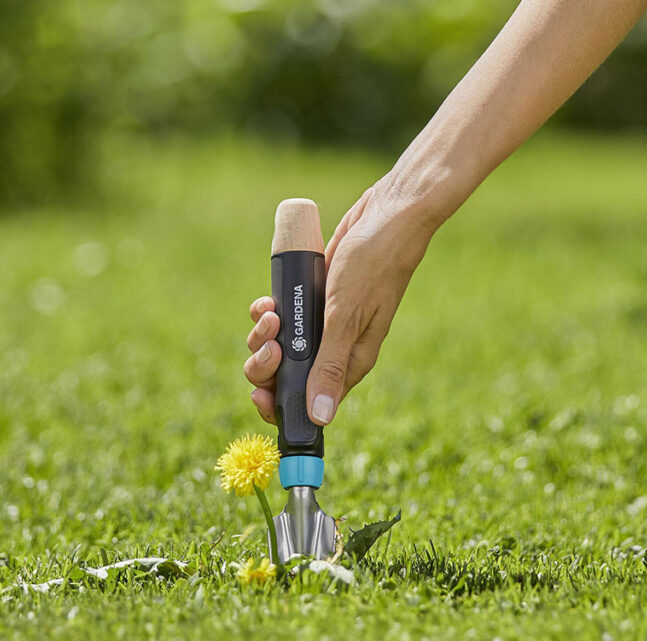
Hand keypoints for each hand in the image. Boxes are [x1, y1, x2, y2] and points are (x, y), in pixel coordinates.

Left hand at [244, 180, 434, 425]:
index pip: (308, 402)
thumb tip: (320, 418)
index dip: (280, 404)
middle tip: (271, 342)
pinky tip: (268, 302)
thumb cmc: (373, 266)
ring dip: (263, 335)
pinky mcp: (313, 301)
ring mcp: (323, 324)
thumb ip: (330, 367)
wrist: (386, 216)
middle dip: (266, 365)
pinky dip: (267, 314)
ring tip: (270, 313)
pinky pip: (280, 319)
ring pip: (278, 347)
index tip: (260, 393)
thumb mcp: (347, 318)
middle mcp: (335, 348)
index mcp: (350, 363)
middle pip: (286, 376)